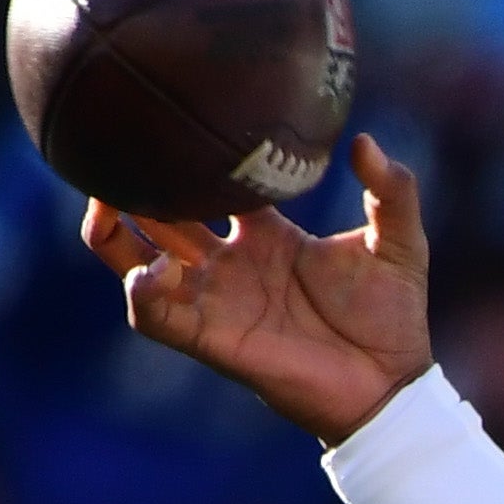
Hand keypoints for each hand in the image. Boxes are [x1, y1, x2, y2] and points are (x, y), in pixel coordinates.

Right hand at [79, 132, 435, 443]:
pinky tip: (159, 268)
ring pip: (135, 259)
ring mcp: (215, 298)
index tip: (171, 117)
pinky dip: (142, 290)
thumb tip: (361, 140)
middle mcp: (230, 261)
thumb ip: (392, 190)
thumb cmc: (393, 317)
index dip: (187, 154)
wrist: (391, 386)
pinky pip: (152, 314)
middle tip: (113, 148)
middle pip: (157, 214)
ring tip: (103, 200)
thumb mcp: (400, 243)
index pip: (209, 182)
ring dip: (109, 231)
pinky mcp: (210, 338)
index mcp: (266, 232)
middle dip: (130, 183)